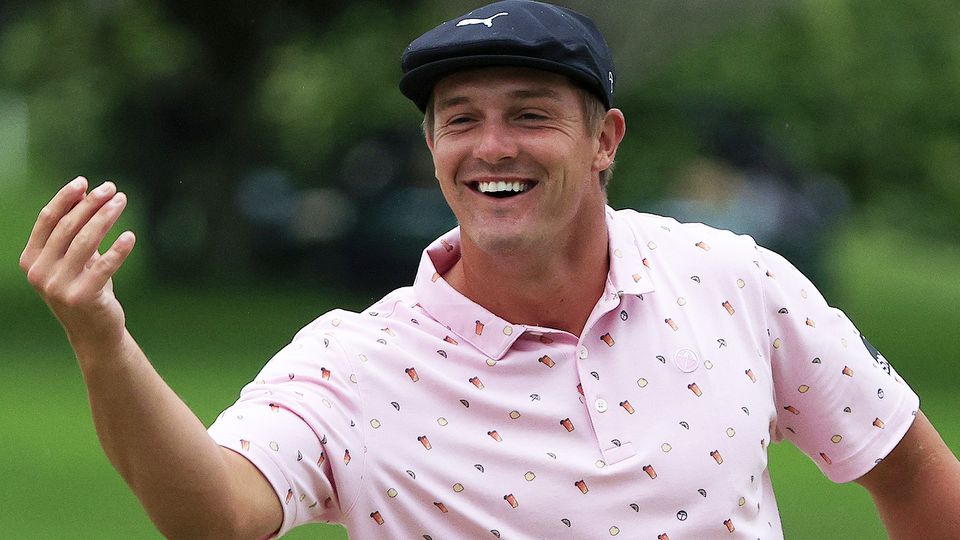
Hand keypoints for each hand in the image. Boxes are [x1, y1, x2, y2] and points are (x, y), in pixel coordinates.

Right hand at [20, 177, 135, 354]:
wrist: (94, 331)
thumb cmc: (86, 287)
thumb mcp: (75, 259)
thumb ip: (75, 230)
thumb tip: (86, 192)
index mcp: (31, 260)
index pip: (47, 220)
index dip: (65, 198)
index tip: (84, 182)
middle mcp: (39, 273)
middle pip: (67, 227)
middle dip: (91, 204)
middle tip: (111, 189)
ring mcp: (59, 287)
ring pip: (86, 242)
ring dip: (106, 217)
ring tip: (121, 201)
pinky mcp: (82, 297)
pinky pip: (104, 266)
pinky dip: (118, 250)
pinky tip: (130, 236)